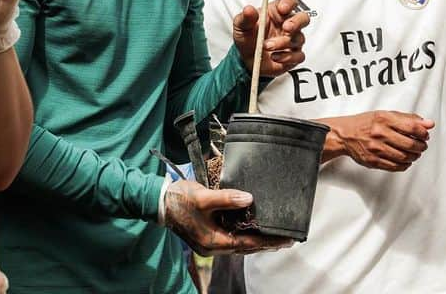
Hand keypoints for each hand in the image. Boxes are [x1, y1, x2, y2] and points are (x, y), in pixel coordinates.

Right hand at [163, 180, 293, 255]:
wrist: (158, 202)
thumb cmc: (179, 199)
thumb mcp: (204, 197)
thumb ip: (226, 199)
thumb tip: (249, 199)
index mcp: (214, 241)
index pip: (248, 244)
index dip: (269, 241)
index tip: (287, 239)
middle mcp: (213, 247)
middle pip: (246, 248)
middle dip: (266, 244)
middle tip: (287, 239)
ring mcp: (209, 242)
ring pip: (239, 244)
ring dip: (256, 241)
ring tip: (274, 236)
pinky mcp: (207, 236)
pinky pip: (231, 239)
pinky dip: (244, 236)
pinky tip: (251, 229)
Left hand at [232, 0, 308, 77]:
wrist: (246, 59)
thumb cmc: (247, 38)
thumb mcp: (241, 26)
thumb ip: (245, 17)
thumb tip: (249, 9)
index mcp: (276, 12)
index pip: (290, 1)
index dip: (289, 3)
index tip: (282, 9)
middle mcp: (287, 24)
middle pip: (303, 18)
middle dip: (296, 22)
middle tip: (286, 28)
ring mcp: (292, 40)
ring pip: (298, 38)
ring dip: (282, 42)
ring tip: (266, 46)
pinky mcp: (293, 55)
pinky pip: (299, 55)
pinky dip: (287, 57)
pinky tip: (275, 57)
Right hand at [322, 111, 433, 171]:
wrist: (344, 134)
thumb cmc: (365, 123)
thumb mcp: (386, 115)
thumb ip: (408, 119)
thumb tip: (429, 124)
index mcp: (384, 119)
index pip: (412, 127)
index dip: (423, 133)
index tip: (424, 135)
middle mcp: (379, 133)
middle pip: (411, 145)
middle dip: (421, 146)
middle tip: (421, 145)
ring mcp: (376, 148)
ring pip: (405, 157)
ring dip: (414, 156)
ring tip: (413, 153)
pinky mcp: (373, 161)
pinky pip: (395, 166)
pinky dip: (404, 165)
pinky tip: (404, 160)